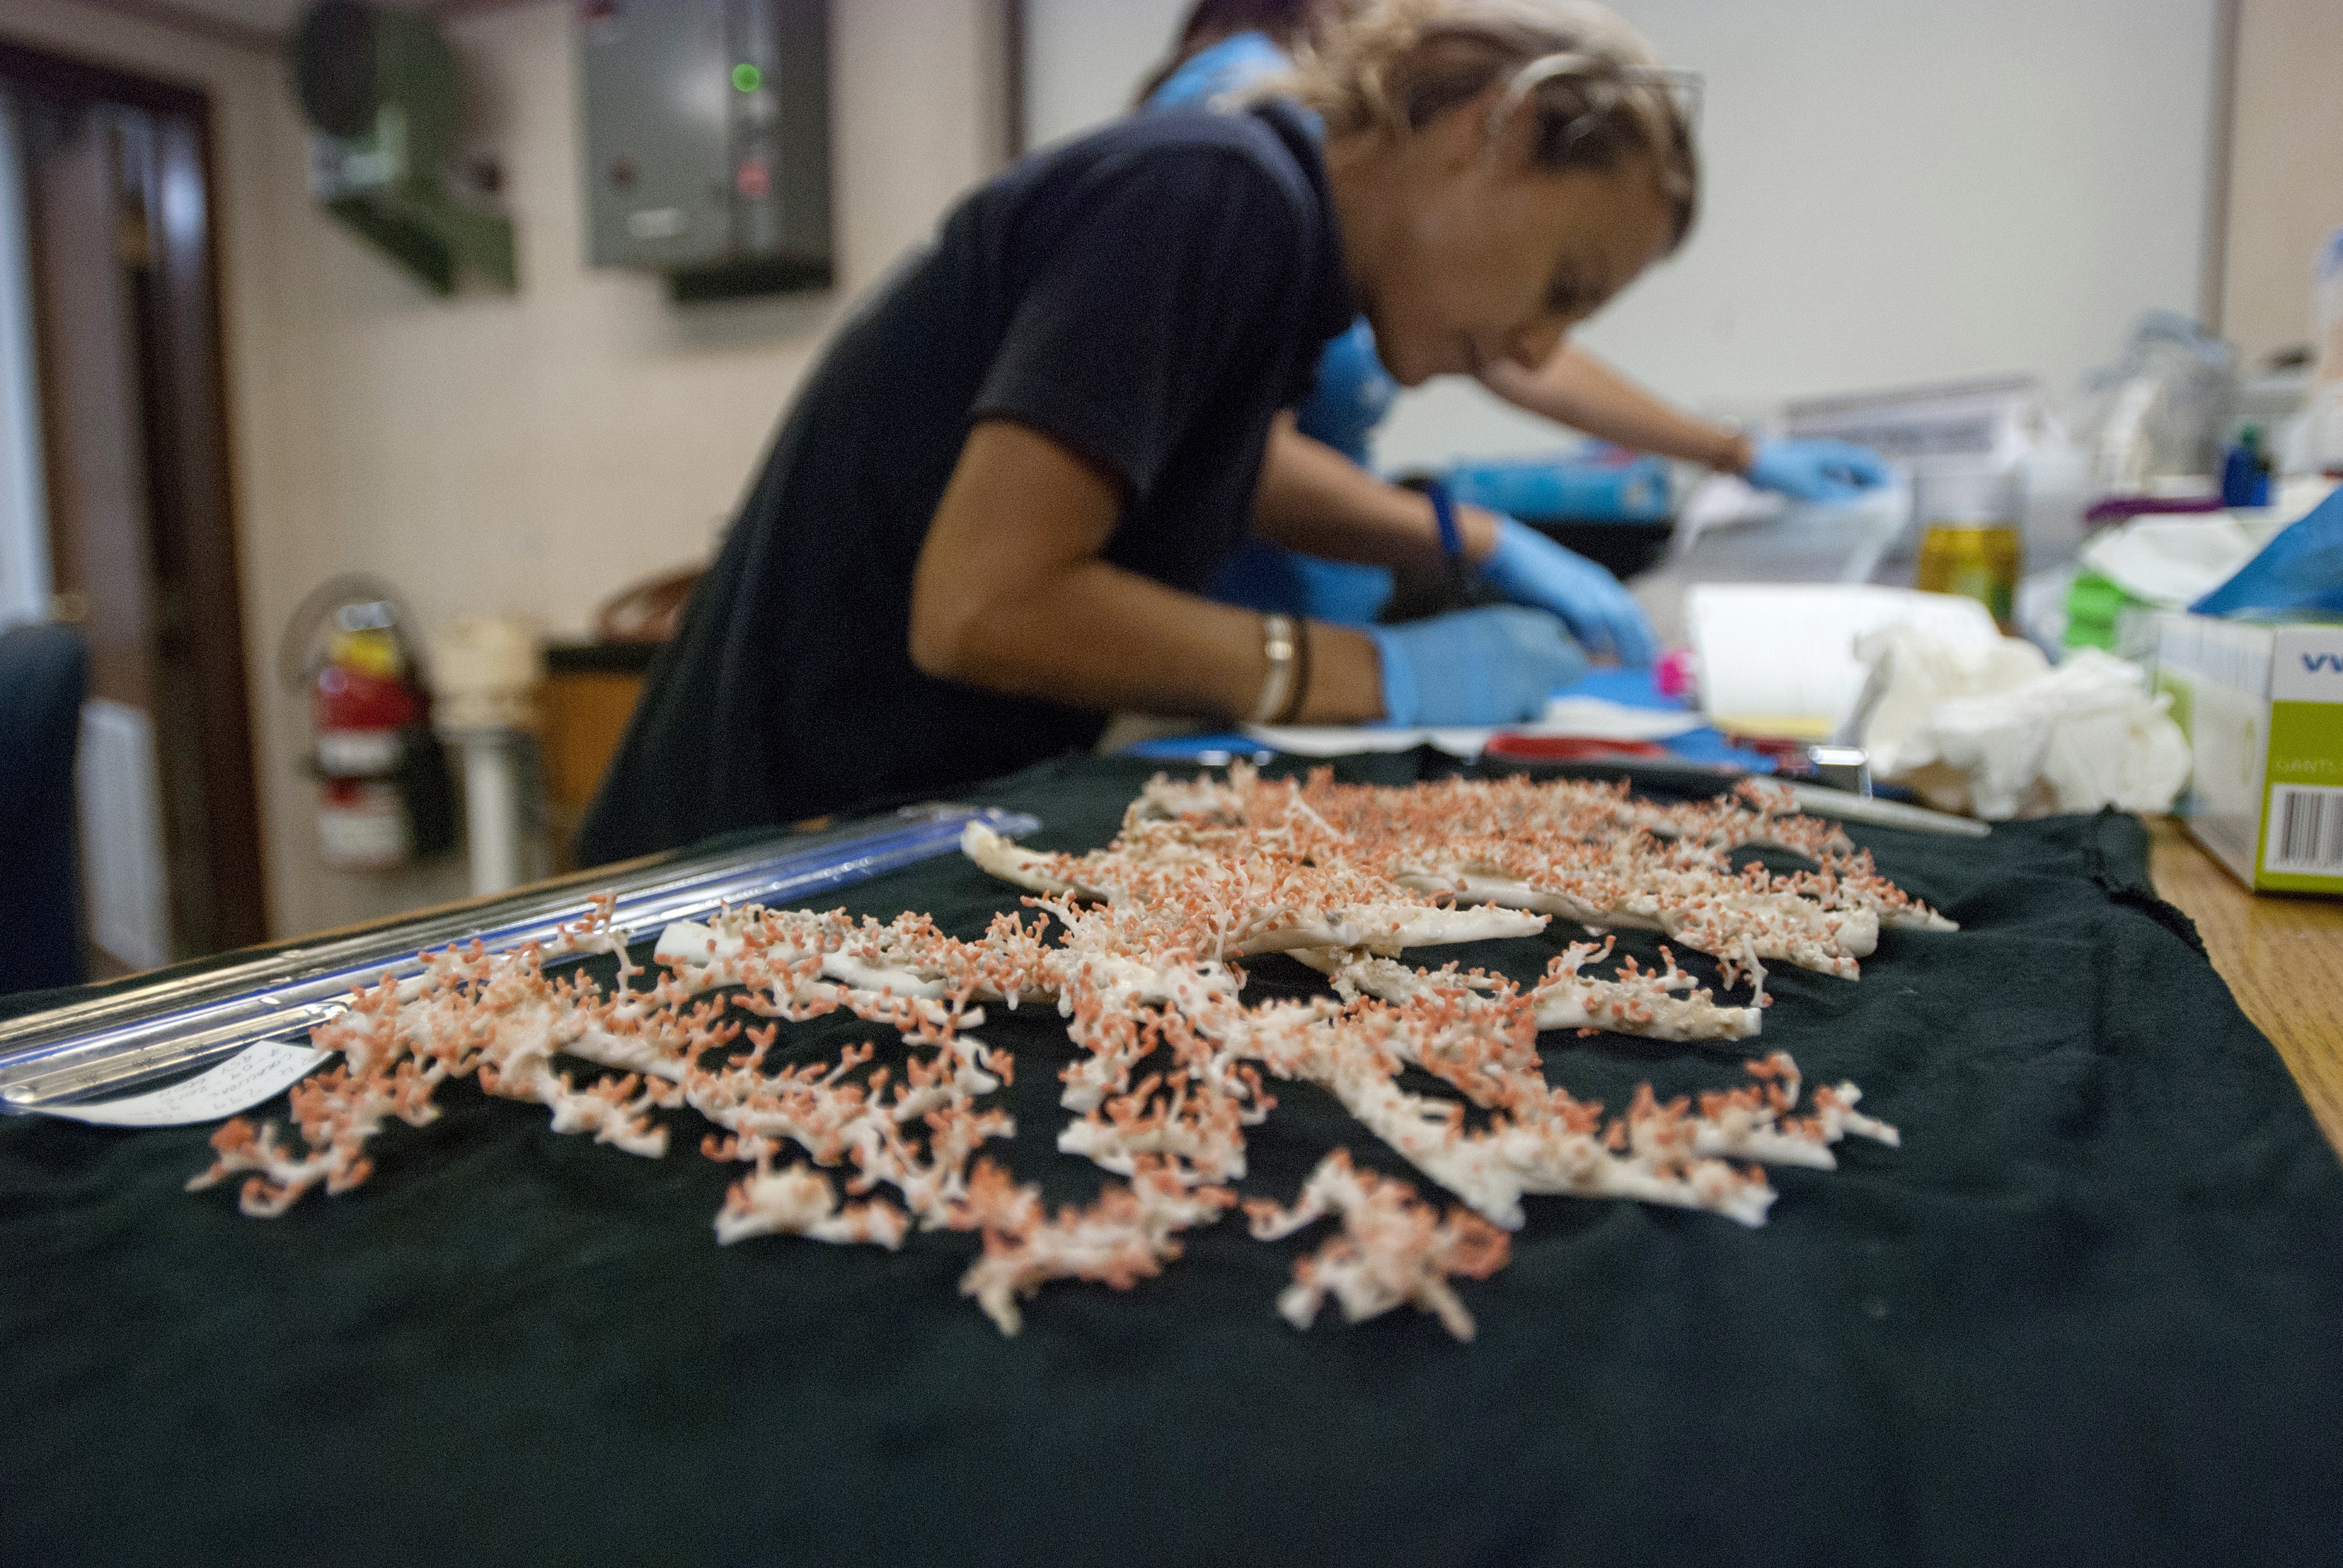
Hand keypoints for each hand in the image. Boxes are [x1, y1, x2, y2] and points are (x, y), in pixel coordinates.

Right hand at [1364, 607, 1586, 725]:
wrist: (1404, 676)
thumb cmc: (1426, 653)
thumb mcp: (1473, 632)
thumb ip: (1506, 640)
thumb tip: (1523, 656)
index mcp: (1514, 622)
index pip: (1557, 633)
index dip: (1549, 648)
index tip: (1534, 660)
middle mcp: (1529, 648)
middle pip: (1572, 664)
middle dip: (1557, 675)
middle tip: (1531, 685)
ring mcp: (1525, 681)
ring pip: (1547, 699)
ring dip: (1527, 704)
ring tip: (1492, 704)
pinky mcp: (1514, 710)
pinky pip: (1524, 720)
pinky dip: (1509, 722)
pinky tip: (1483, 716)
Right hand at [1476, 516, 1658, 666]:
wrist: (1512, 553)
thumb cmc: (1530, 577)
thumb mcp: (1560, 598)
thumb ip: (1574, 619)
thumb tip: (1584, 644)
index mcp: (1599, 583)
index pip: (1629, 611)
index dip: (1639, 634)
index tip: (1645, 655)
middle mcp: (1599, 584)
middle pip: (1629, 617)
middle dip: (1639, 643)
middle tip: (1644, 666)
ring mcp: (1588, 588)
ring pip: (1618, 620)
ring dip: (1626, 643)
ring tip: (1630, 665)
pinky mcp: (1573, 594)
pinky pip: (1593, 622)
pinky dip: (1596, 639)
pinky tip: (1595, 654)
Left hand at [1745, 438, 1892, 503]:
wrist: (1751, 462)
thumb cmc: (1780, 469)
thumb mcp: (1812, 488)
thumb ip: (1837, 496)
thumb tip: (1860, 506)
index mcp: (1836, 454)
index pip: (1869, 464)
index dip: (1883, 479)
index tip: (1892, 496)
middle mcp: (1831, 456)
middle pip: (1860, 470)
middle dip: (1872, 488)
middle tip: (1879, 507)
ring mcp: (1818, 463)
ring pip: (1845, 477)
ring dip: (1855, 492)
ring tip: (1860, 511)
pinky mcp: (1807, 472)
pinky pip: (1830, 483)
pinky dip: (1838, 494)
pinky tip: (1836, 508)